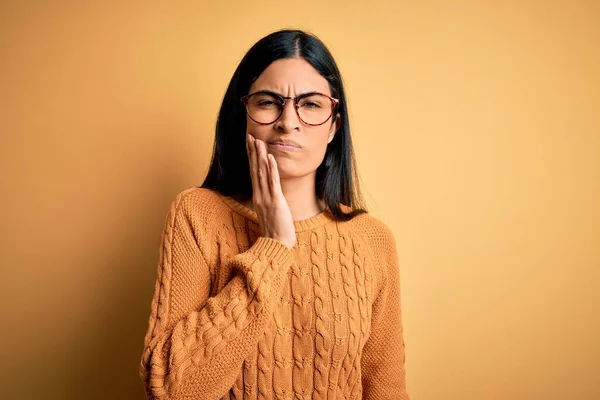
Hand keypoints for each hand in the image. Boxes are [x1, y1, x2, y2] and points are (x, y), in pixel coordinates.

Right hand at [246, 134, 295, 248]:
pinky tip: (269, 157)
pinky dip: (271, 169)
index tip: (250, 143)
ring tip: (258, 141)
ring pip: (261, 172)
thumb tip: (266, 192)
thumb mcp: (269, 211)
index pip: (253, 172)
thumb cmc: (275, 230)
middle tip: (250, 135)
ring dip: (260, 156)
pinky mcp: (276, 201)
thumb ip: (266, 200)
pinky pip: (272, 182)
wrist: (277, 244)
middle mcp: (259, 195)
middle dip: (252, 151)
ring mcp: (266, 198)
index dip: (251, 157)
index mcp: (258, 196)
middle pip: (254, 169)